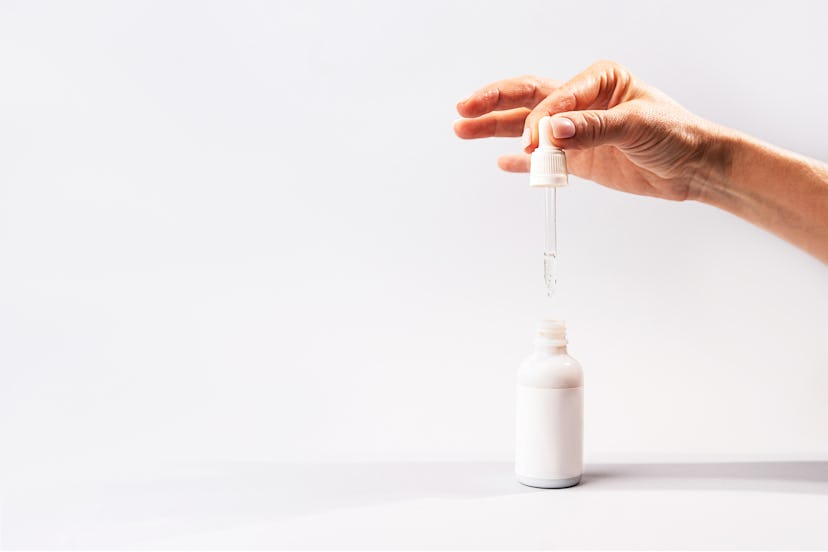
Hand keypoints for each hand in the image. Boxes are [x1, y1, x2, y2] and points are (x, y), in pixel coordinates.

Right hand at [453, 61, 725, 201]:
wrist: (695, 167)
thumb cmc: (676, 134)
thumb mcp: (637, 125)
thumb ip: (592, 128)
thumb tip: (550, 131)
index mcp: (598, 80)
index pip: (554, 97)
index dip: (538, 120)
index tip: (532, 144)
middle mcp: (581, 101)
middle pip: (528, 98)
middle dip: (494, 104)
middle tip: (463, 110)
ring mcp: (577, 130)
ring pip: (527, 125)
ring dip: (495, 128)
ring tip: (461, 129)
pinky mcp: (579, 157)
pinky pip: (543, 157)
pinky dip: (521, 161)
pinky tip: (500, 161)